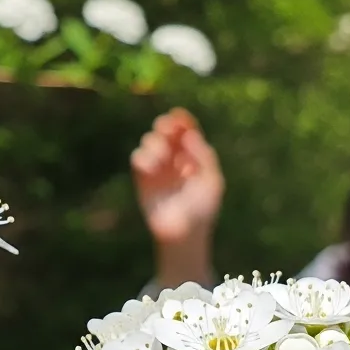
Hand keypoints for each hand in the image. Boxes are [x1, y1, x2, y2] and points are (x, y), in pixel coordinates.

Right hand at [131, 107, 223, 246]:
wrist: (183, 233)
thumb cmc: (202, 209)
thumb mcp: (212, 182)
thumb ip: (204, 157)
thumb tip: (189, 134)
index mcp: (194, 156)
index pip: (186, 132)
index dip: (183, 121)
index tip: (179, 116)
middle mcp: (175, 158)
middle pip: (166, 132)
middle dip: (165, 126)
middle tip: (166, 128)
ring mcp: (158, 167)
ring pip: (150, 141)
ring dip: (155, 143)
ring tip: (162, 158)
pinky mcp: (142, 178)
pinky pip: (137, 158)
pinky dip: (143, 157)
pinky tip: (152, 168)